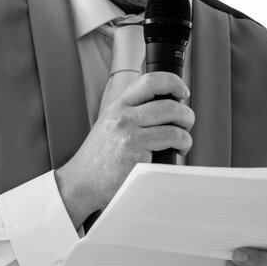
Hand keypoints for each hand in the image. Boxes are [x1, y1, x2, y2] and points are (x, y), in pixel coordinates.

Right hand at [54, 72, 193, 224]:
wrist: (80, 183)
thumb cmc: (97, 158)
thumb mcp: (108, 125)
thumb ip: (130, 113)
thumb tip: (164, 108)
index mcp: (117, 107)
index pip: (150, 81)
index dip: (173, 83)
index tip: (183, 92)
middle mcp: (123, 118)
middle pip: (169, 106)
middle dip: (186, 115)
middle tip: (186, 124)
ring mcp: (129, 137)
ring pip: (175, 128)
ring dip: (186, 136)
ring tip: (182, 143)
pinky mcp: (136, 157)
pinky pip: (170, 148)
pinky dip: (178, 150)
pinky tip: (173, 155)